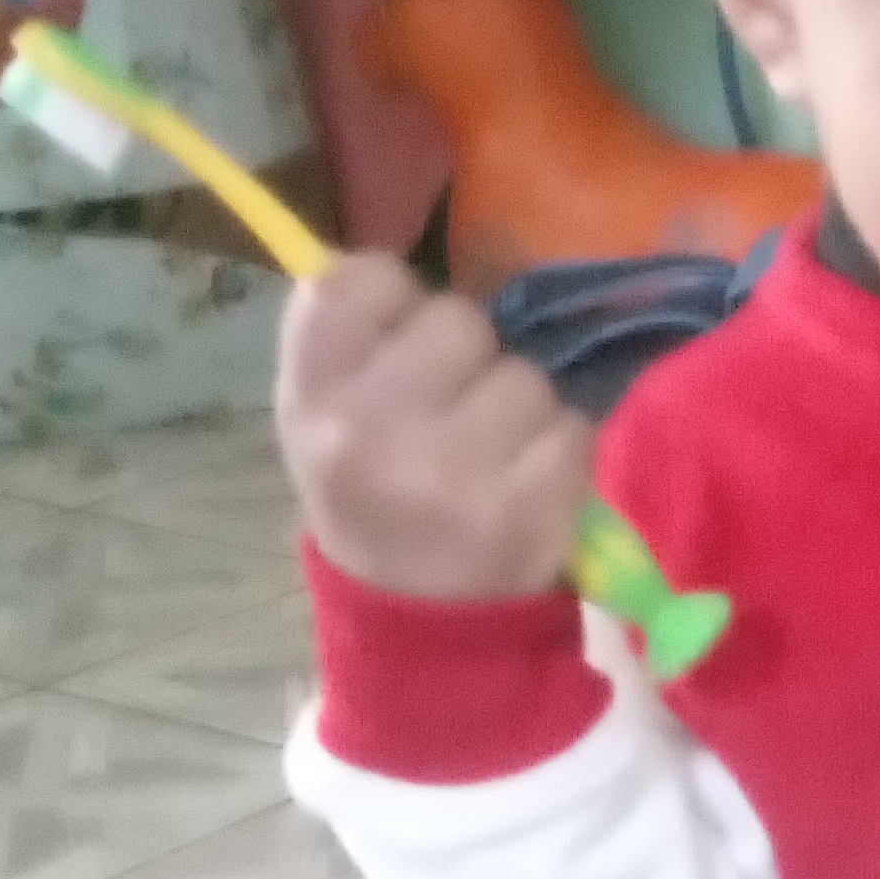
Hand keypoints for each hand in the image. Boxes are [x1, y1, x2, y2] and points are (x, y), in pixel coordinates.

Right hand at [276, 255, 595, 604]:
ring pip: (524, 374)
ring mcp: (448, 473)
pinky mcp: (523, 508)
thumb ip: (349, 336)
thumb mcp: (322, 416)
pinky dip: (560, 451)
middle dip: (470, 357)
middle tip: (454, 413)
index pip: (357, 278)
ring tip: (491, 457)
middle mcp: (368, 431)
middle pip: (458, 319)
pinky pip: (571, 427)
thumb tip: (392, 256)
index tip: (400, 339)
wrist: (416, 622)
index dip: (395, 297)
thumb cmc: (372, 495)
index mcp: (309, 397)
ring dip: (522, 408)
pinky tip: (526, 485)